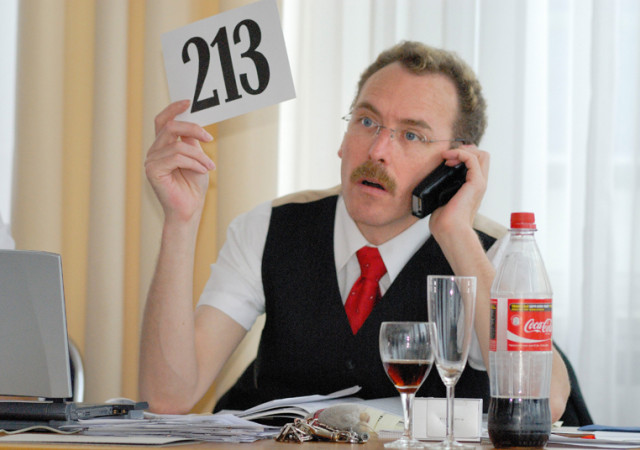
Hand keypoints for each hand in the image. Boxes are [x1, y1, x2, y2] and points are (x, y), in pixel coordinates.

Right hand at [144, 100, 215, 223]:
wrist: (189, 209)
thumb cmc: (193, 186)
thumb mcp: (196, 158)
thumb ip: (191, 141)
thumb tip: (192, 123)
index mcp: (163, 146)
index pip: (163, 121)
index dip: (173, 109)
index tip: (188, 102)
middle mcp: (155, 151)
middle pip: (170, 127)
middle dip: (192, 128)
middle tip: (209, 138)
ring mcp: (151, 161)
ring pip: (177, 145)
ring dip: (198, 155)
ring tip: (209, 166)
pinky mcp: (153, 171)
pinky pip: (176, 157)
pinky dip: (194, 163)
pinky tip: (203, 171)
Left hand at [429, 145, 489, 236]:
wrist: (450, 231)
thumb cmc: (445, 222)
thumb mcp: (443, 201)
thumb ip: (443, 191)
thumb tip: (432, 186)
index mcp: (472, 188)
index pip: (477, 164)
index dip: (464, 156)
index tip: (446, 161)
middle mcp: (479, 184)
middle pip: (482, 156)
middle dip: (466, 150)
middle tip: (449, 155)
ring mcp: (479, 183)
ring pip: (482, 155)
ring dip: (463, 150)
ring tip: (448, 156)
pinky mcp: (476, 183)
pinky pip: (472, 159)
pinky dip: (460, 154)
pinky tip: (449, 158)